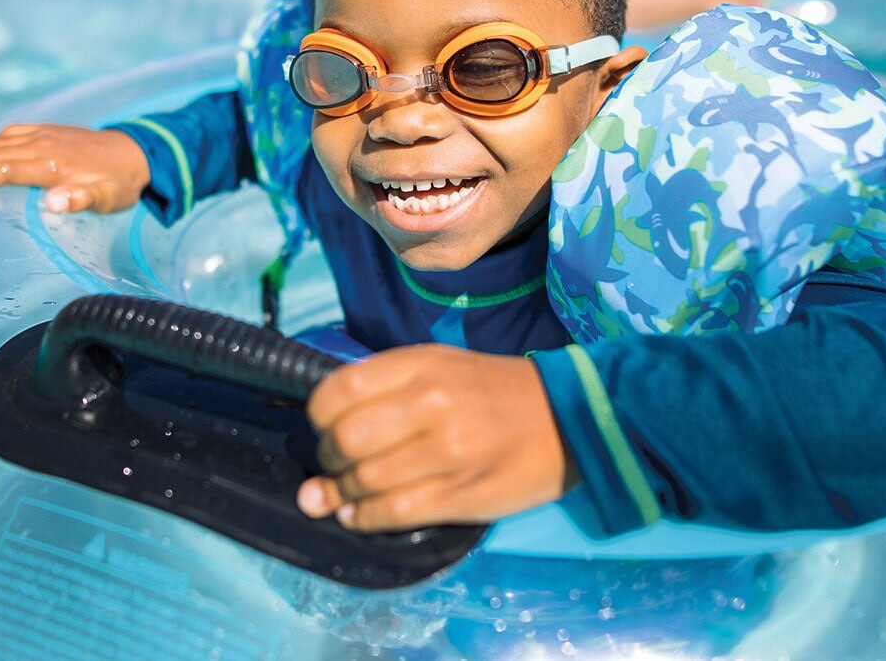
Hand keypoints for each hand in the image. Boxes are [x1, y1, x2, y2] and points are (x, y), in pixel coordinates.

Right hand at [0, 124, 149, 213]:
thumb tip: (53, 201)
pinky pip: (8, 134)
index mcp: (53, 164)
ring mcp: (42, 135)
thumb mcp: (106, 199)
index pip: (6, 170)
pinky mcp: (44, 131)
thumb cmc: (117, 183)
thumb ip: (80, 200)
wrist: (135, 152)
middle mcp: (42, 145)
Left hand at [296, 344, 571, 531]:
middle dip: (329, 458)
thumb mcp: (439, 368)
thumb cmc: (493, 392)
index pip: (337, 392)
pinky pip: (393, 512)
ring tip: (348, 493)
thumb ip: (379, 396)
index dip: (319, 417)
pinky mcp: (461, 494)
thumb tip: (317, 442)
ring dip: (343, 493)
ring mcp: (448, 452)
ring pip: (366, 480)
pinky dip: (364, 518)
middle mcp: (432, 404)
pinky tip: (359, 515)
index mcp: (422, 366)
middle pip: (345, 439)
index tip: (328, 426)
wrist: (568, 420)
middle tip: (339, 462)